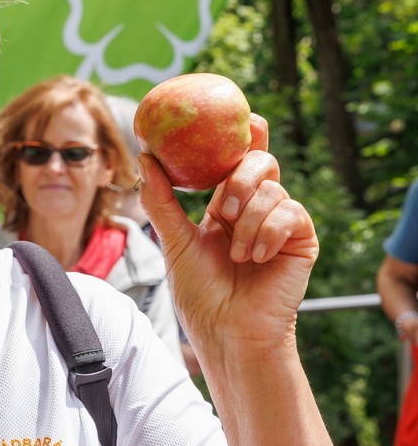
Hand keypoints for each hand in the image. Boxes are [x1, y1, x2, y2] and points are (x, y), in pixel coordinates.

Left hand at [138, 114, 318, 354]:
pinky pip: (291, 212)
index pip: (237, 158)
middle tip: (223, 208)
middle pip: (260, 162)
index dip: (244, 133)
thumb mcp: (173, 241)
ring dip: (248, 220)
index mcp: (224, 204)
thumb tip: (145, 156)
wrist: (226, 331)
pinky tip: (256, 258)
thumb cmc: (198, 292)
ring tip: (236, 254)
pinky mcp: (301, 239)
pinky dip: (267, 233)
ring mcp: (279, 223)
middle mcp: (254, 208)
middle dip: (240, 177)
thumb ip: (161, 199)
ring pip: (272, 188)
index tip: (243, 115)